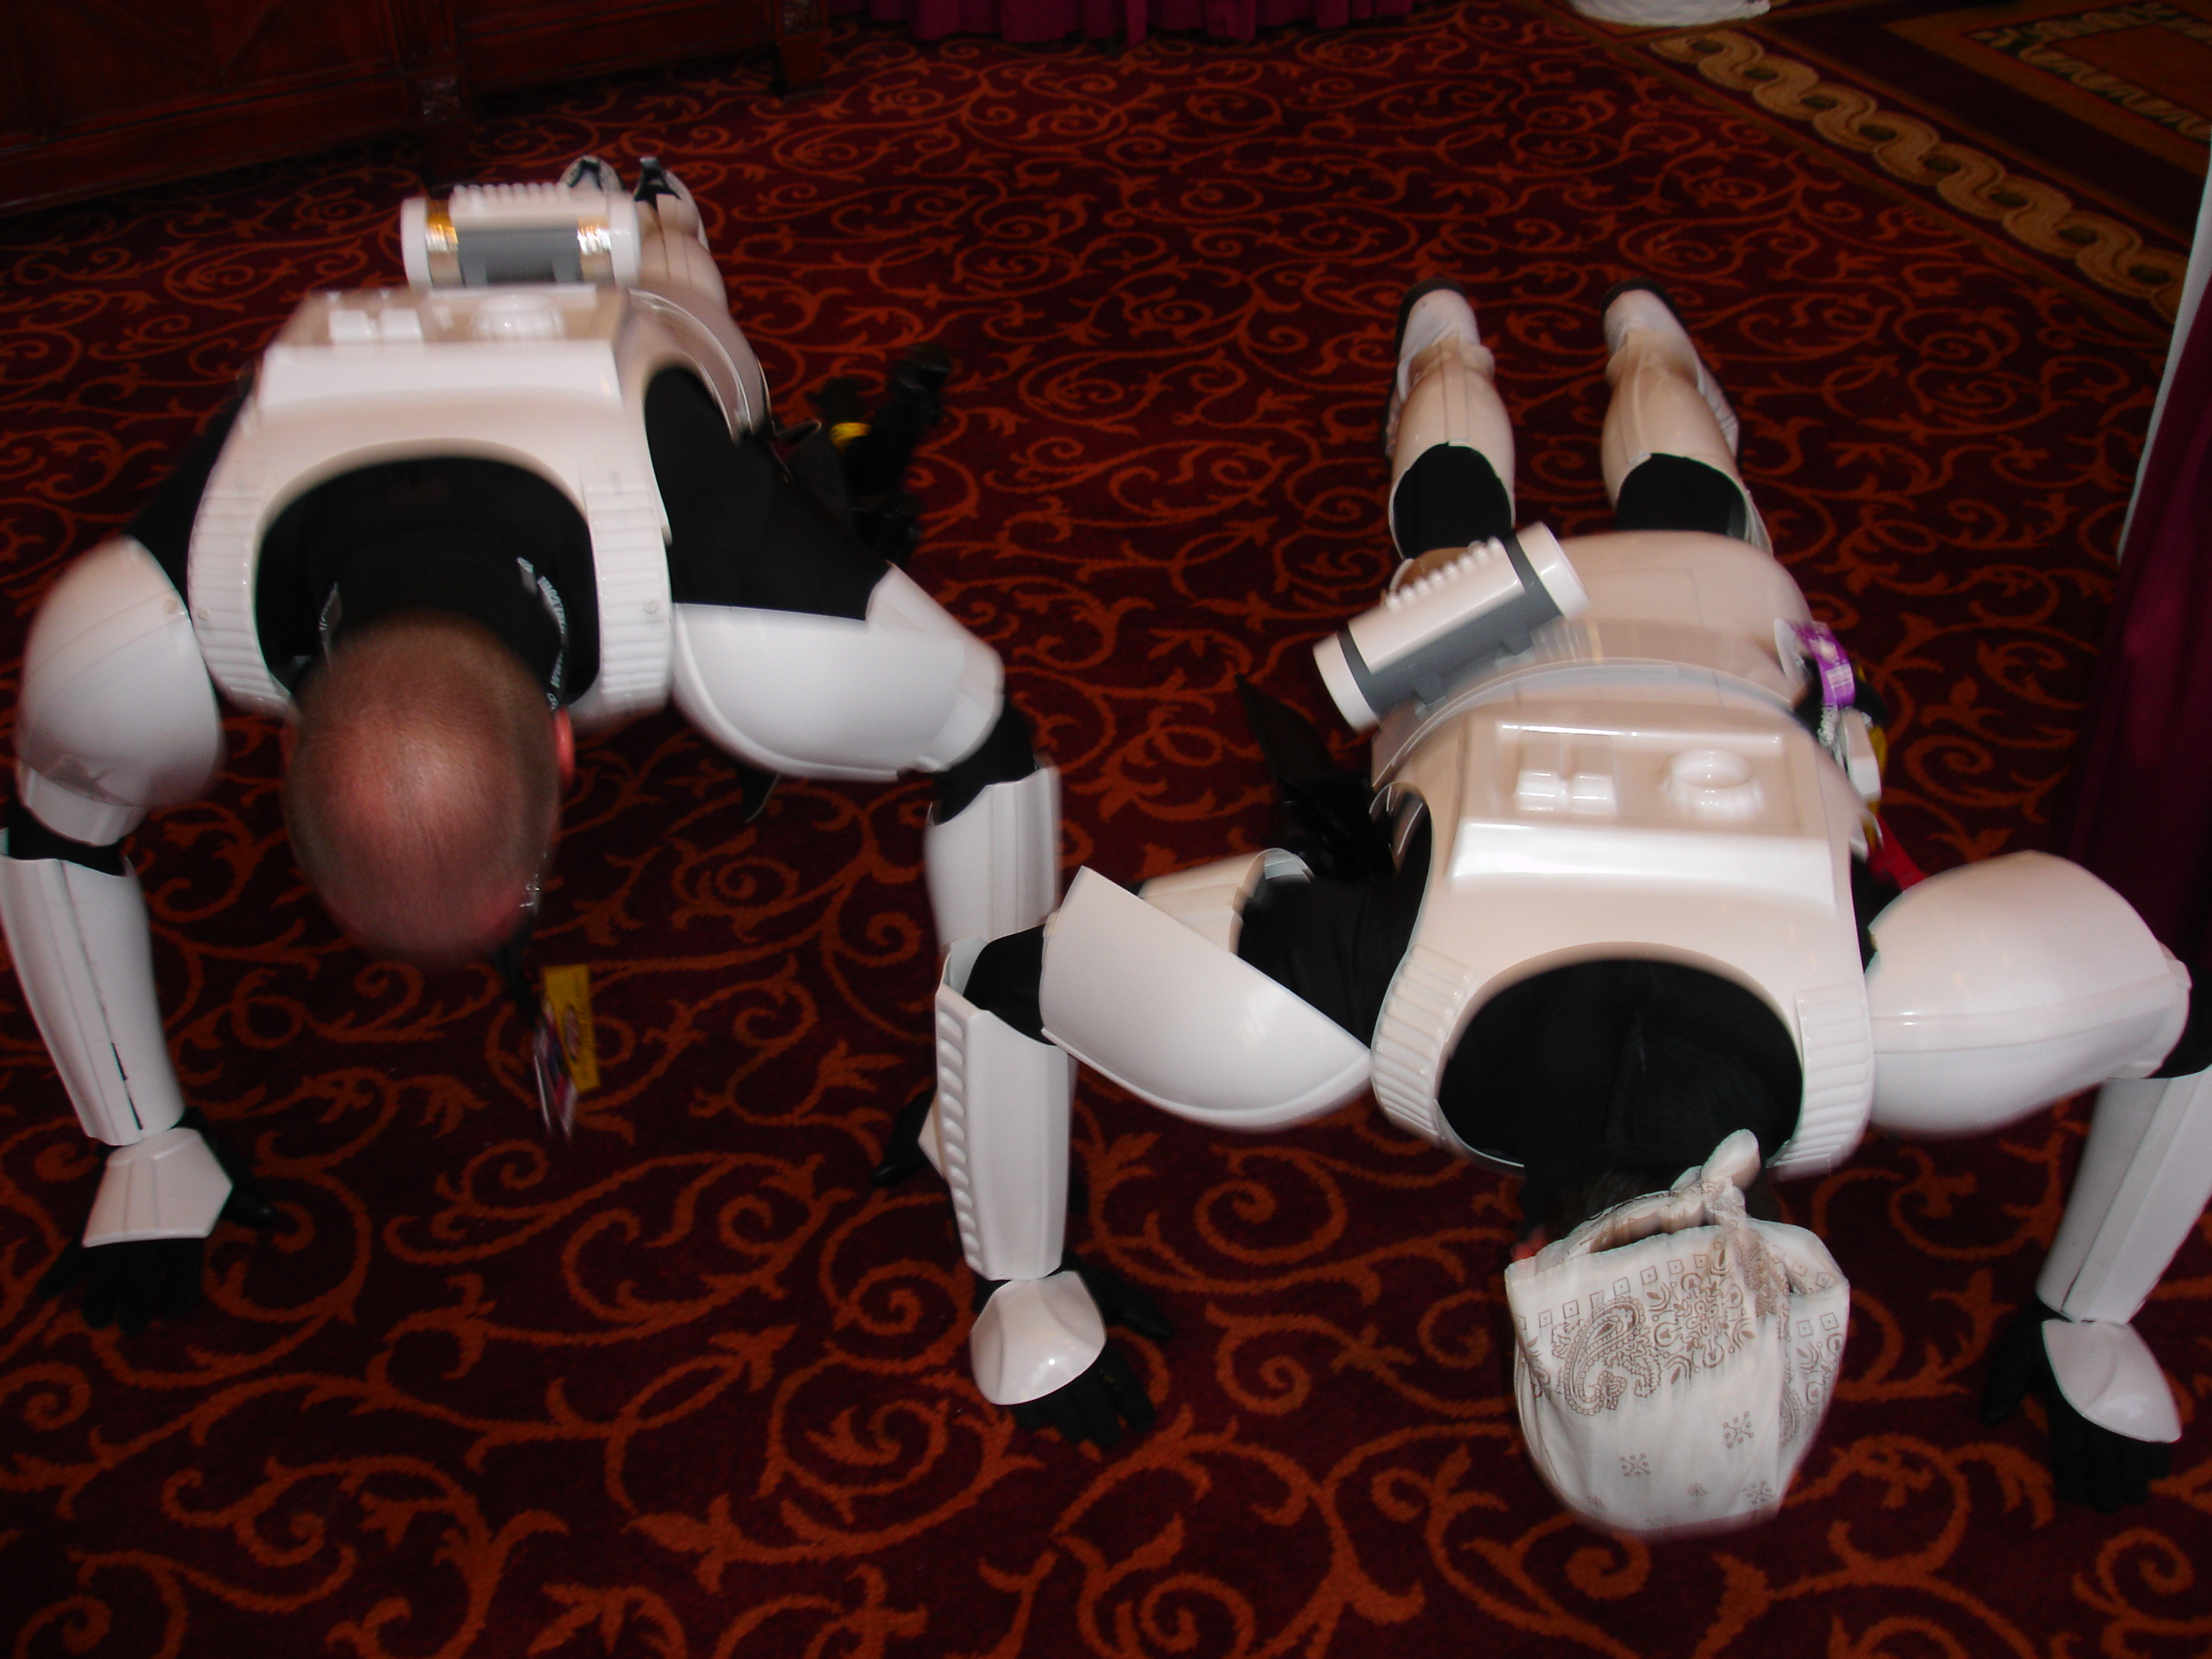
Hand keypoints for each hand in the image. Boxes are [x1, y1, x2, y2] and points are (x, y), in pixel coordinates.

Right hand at [37, 1111, 275, 1333]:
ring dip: (100, 1299)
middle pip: (141, 1281)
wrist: (152, 1124)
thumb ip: (243, 1200)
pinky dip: (59, 1272)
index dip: (180, 1295)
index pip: (185, 1273)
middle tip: (131, 1328)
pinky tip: (45, 1293)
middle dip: (136, 1307)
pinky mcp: (94, 1218)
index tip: (175, 1313)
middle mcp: (151, 1232)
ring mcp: (120, 1227)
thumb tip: (271, 1221)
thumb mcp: (226, 1173)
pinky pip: (74, 1250)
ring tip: (97, 1320)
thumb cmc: (194, 1151)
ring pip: (107, 1274)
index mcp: (186, 1226)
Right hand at [976, 1254, 1170, 1447]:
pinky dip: (1038, 1421)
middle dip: (1106, 1429)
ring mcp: (1039, 1379)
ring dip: (1075, 1429)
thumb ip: (1139, 1310)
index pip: (1123, 1388)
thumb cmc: (1066, 1281)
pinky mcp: (1011, 1381)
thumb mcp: (1108, 1290)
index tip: (1145, 1423)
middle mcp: (1070, 1370)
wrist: (1013, 1270)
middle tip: (1110, 1439)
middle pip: (1095, 1413)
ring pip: (1063, 1420)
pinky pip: (1027, 1416)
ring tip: (1080, 1433)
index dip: (1136, 1408)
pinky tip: (1044, 1421)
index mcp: (1096, 1348)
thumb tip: (1168, 1332)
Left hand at [1983, 1300, 2171, 1510]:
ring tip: (2132, 1497)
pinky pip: (2158, 1433)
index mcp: (2064, 1408)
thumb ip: (2003, 1386)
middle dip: (2106, 1489)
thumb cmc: (2045, 1330)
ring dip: (2134, 1479)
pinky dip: (2159, 1454)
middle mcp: (2098, 1414)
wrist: (2084, 1304)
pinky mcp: (2147, 1397)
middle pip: (2105, 1464)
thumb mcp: (2015, 1354)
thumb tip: (1987, 1419)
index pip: (2069, 1455)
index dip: (2073, 1480)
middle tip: (2108, 1507)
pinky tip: (2157, 1471)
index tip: (2075, 1498)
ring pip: (2134, 1455)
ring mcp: (2126, 1406)